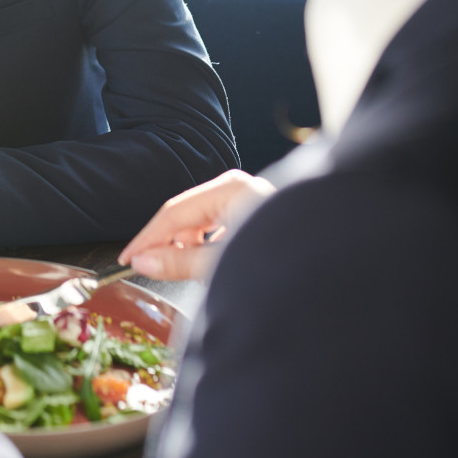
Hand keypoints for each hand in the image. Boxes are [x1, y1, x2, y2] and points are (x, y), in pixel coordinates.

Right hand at [116, 169, 275, 279]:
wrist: (330, 269)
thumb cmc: (282, 262)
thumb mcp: (221, 264)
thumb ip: (178, 262)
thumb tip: (143, 261)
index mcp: (231, 189)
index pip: (173, 212)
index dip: (146, 238)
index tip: (127, 259)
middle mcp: (240, 188)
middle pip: (187, 214)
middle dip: (166, 242)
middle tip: (145, 268)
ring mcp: (249, 199)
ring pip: (202, 221)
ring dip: (186, 245)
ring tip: (176, 270)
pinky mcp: (256, 214)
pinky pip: (218, 225)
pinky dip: (204, 244)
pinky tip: (200, 262)